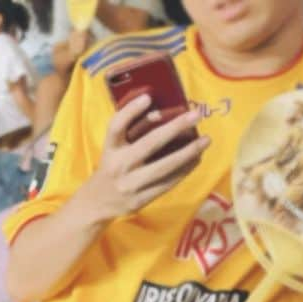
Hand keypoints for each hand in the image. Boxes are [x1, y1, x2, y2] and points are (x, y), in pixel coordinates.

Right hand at [79, 95, 207, 221]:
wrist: (97, 203)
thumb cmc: (112, 167)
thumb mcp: (113, 148)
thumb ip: (129, 131)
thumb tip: (160, 110)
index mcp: (111, 150)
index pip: (116, 127)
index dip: (131, 111)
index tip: (148, 97)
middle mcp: (119, 166)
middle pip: (149, 144)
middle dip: (175, 128)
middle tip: (197, 115)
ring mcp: (130, 185)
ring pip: (163, 168)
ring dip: (187, 153)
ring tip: (205, 141)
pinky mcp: (140, 200)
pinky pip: (166, 184)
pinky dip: (184, 171)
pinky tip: (196, 159)